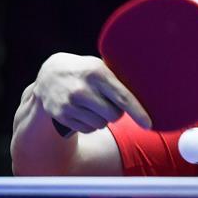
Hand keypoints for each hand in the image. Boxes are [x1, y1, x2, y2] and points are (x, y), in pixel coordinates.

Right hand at [32, 52, 151, 133]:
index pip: (122, 97)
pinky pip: (88, 130)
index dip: (137, 112)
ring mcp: (70, 103)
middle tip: (108, 103)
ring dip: (102, 119)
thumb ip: (118, 80)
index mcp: (96, 73)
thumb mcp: (99, 67)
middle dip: (116, 113)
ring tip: (92, 105)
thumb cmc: (85, 72)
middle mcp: (82, 88)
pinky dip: (90, 124)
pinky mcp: (61, 115)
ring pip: (101, 124)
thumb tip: (147, 94)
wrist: (49, 76)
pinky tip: (82, 111)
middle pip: (114, 115)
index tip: (148, 124)